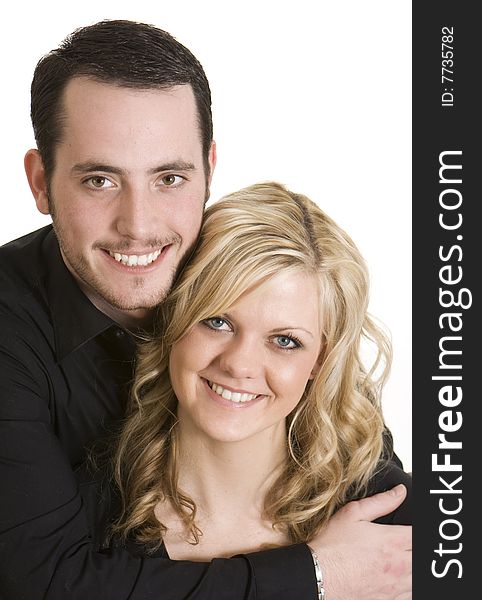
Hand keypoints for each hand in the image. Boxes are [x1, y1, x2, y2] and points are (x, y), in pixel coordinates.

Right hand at [308, 484, 411, 599]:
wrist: (318, 576)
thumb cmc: (332, 546)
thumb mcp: (353, 514)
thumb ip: (380, 502)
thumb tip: (399, 492)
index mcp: (392, 541)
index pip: (419, 534)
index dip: (419, 530)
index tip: (412, 529)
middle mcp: (398, 565)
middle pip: (424, 557)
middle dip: (418, 549)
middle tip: (408, 544)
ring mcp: (395, 586)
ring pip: (420, 579)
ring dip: (416, 569)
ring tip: (405, 561)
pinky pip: (410, 595)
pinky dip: (409, 587)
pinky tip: (400, 579)